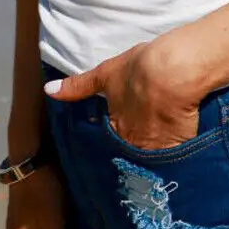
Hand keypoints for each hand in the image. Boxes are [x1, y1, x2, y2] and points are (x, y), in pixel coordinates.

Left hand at [44, 39, 206, 150]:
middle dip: (135, 151)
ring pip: (152, 160)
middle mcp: (133, 142)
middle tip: (143, 146)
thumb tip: (48, 90)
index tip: (123, 135)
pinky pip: (175, 159)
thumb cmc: (139, 68)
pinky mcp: (179, 149)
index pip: (112, 140)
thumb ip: (79, 86)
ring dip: (154, 157)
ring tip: (162, 151)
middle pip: (132, 153)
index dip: (118, 136)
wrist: (174, 72)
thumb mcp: (106, 73)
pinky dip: (176, 156)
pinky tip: (180, 150)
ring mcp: (156, 149)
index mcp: (115, 125)